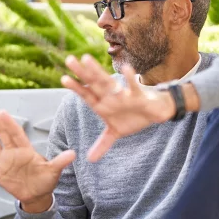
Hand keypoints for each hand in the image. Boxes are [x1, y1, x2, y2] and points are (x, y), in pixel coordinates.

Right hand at [0, 101, 75, 212]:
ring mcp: (3, 159)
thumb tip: (74, 154)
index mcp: (26, 149)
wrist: (36, 195)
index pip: (16, 133)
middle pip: (2, 132)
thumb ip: (60, 161)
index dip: (10, 123)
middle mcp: (13, 151)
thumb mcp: (54, 171)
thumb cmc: (46, 180)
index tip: (3, 113)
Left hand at [61, 54, 175, 161]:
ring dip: (97, 71)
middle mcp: (110, 97)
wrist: (155, 112)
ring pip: (108, 82)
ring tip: (87, 59)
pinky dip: (130, 79)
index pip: (87, 95)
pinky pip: (133, 86)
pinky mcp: (138, 95)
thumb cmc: (132, 117)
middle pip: (93, 84)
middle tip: (69, 60)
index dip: (76, 88)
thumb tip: (90, 159)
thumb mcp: (116, 133)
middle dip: (82, 73)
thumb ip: (103, 144)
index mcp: (103, 104)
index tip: (63, 78)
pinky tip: (125, 69)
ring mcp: (123, 95)